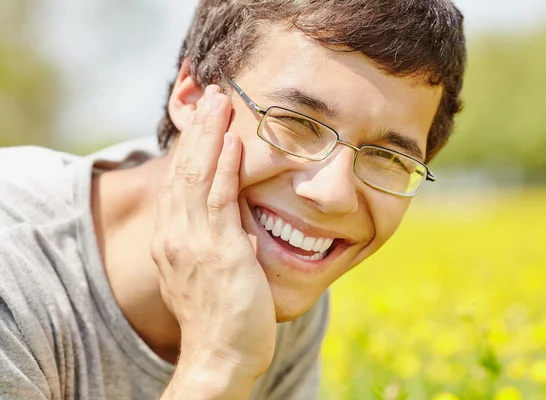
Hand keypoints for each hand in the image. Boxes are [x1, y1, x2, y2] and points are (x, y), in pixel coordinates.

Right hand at [151, 84, 275, 382]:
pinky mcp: (217, 251)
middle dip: (199, 131)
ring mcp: (193, 243)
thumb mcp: (214, 273)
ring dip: (210, 137)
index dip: (192, 148)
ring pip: (198, 178)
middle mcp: (175, 236)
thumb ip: (222, 242)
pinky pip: (219, 200)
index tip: (206, 121)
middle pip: (185, 172)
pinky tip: (231, 142)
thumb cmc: (223, 318)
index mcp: (173, 240)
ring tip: (221, 103)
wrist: (219, 358)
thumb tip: (242, 223)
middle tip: (214, 96)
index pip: (181, 184)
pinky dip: (224, 168)